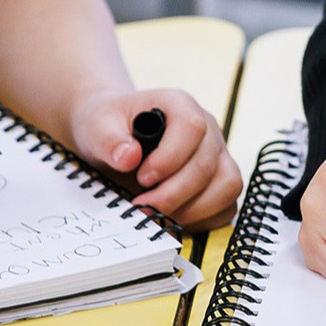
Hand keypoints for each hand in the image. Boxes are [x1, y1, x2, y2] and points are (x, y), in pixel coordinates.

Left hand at [68, 88, 242, 230]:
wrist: (115, 135)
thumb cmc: (110, 127)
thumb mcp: (98, 126)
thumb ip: (109, 140)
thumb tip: (130, 157)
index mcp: (181, 106)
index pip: (192, 128)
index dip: (170, 158)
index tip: (142, 178)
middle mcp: (208, 129)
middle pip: (208, 165)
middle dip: (174, 194)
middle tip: (141, 207)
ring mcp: (218, 156)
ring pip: (227, 186)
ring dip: (193, 210)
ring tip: (158, 216)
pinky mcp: (220, 180)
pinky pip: (226, 205)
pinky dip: (202, 219)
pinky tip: (172, 218)